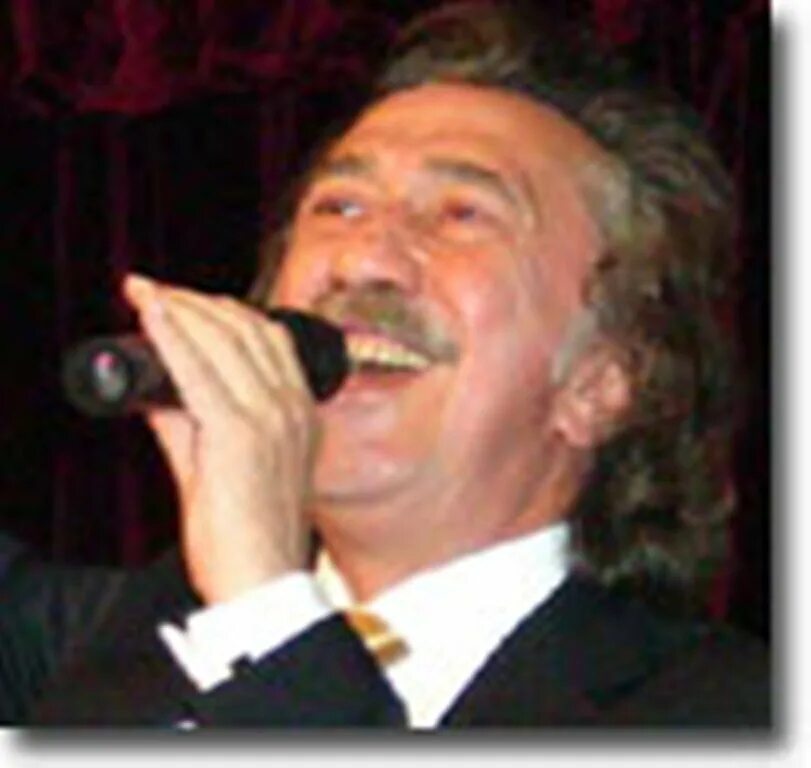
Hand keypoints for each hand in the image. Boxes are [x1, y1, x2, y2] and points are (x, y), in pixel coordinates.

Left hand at [123, 273, 318, 603]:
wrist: (263, 582)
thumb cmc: (250, 534)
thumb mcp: (225, 465)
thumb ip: (192, 424)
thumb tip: (159, 392)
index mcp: (301, 412)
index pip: (269, 339)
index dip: (227, 311)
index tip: (187, 300)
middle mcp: (292, 407)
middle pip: (246, 329)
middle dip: (198, 301)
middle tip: (158, 290)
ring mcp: (269, 418)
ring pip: (224, 341)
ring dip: (182, 310)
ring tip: (149, 294)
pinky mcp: (237, 435)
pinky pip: (199, 372)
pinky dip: (172, 336)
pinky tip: (152, 313)